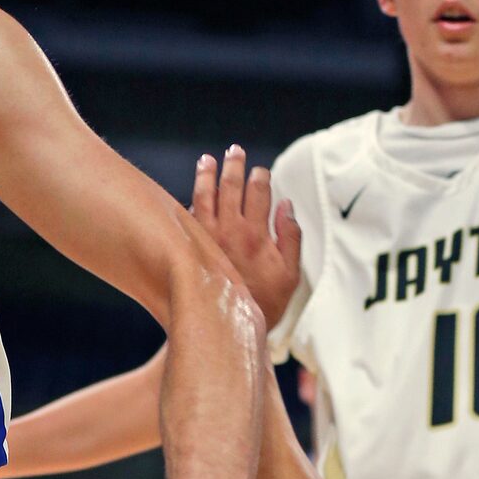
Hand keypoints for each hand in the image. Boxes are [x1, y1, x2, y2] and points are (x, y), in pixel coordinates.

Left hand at [192, 145, 301, 330]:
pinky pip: (187, 216)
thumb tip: (286, 204)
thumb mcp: (291, 275)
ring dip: (206, 175)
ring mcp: (207, 238)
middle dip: (233, 166)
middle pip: (231, 187)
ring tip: (206, 160)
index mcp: (257, 234)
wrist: (229, 327)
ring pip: (204, 196)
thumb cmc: (265, 303)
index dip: (260, 177)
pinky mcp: (190, 247)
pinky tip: (192, 193)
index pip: (259, 193)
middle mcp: (230, 231)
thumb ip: (291, 237)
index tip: (260, 170)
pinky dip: (191, 201)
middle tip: (234, 151)